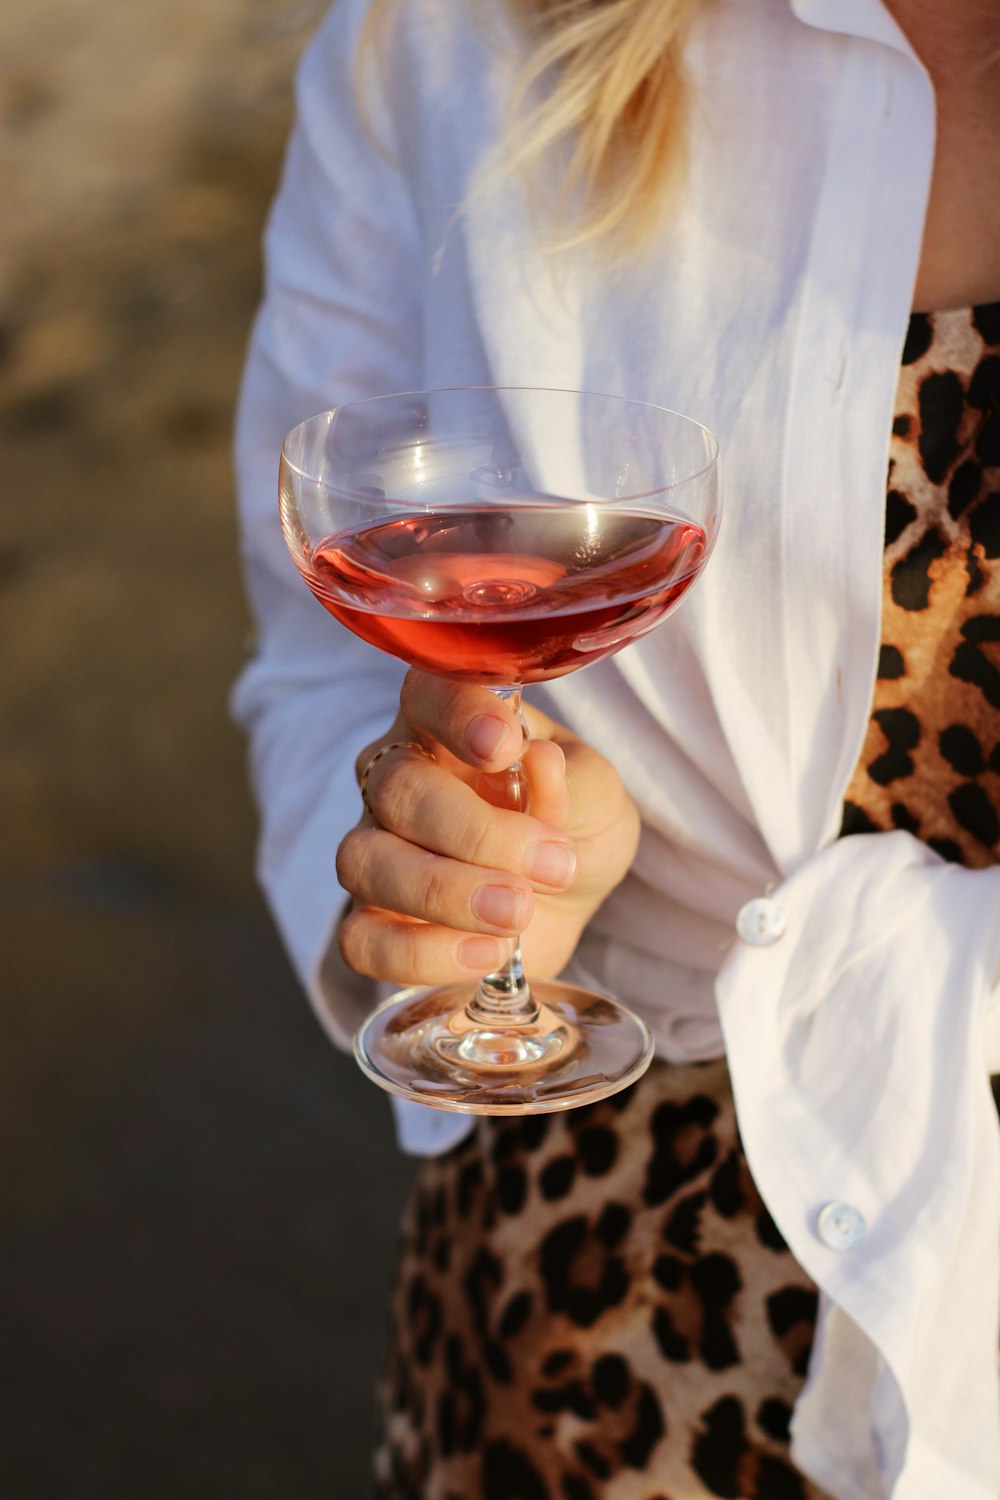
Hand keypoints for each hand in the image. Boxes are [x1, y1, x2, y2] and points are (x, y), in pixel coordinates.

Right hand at [335, 669, 639, 985]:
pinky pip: (361, 939)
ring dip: (445, 893)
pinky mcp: (372, 921)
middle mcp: (396, 776)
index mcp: (447, 721)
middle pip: (397, 788)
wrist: (567, 900)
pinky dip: (423, 954)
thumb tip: (538, 761)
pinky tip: (488, 954)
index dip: (458, 714)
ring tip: (518, 913)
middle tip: (551, 865)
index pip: (428, 693)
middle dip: (476, 832)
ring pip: (365, 861)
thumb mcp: (597, 795)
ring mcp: (375, 848)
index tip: (505, 747)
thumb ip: (572, 780)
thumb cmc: (573, 823)